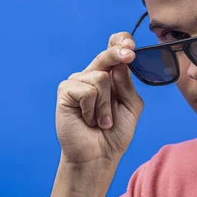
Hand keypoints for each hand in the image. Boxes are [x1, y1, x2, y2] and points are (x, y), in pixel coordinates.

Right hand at [56, 32, 143, 165]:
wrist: (99, 155)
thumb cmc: (115, 132)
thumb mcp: (131, 106)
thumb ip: (127, 85)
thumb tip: (122, 63)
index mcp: (111, 74)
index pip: (114, 49)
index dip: (121, 41)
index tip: (131, 44)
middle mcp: (93, 74)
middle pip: (106, 55)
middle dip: (118, 53)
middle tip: (129, 55)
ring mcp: (78, 81)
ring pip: (100, 77)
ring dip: (105, 105)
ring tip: (101, 120)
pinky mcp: (66, 91)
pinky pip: (87, 91)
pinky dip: (92, 109)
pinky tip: (88, 119)